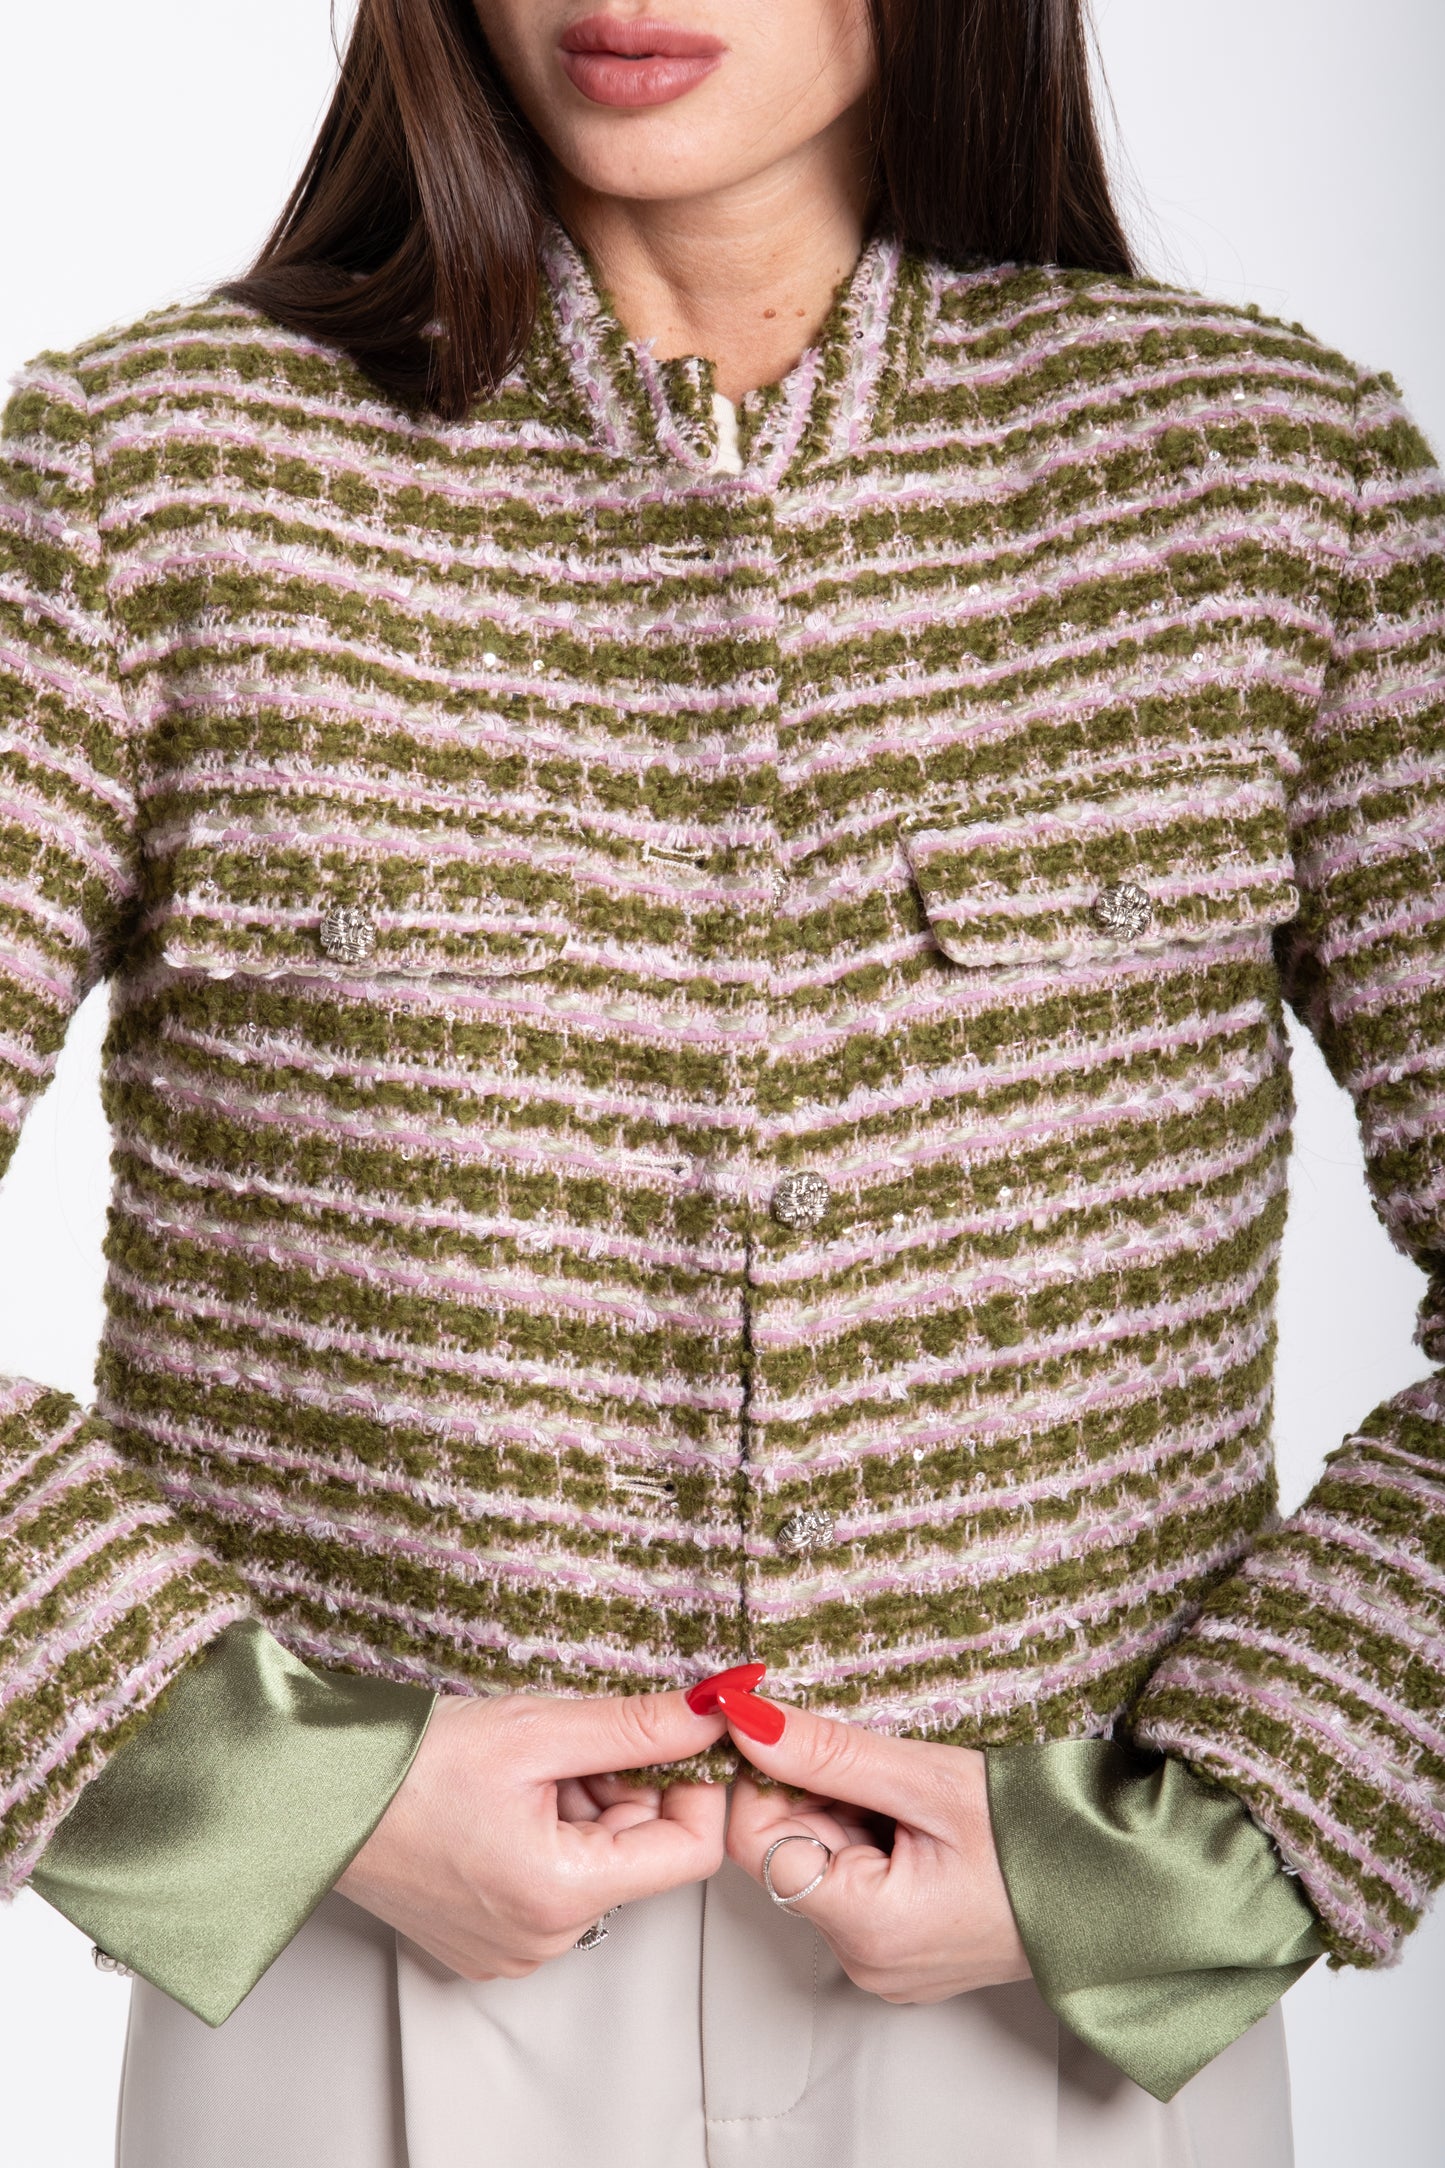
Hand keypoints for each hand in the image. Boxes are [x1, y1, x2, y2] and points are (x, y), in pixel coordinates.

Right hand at [337, 1688, 727, 1979]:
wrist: (314, 1795)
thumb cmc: (411, 1766)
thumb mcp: (537, 1728)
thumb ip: (638, 1725)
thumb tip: (714, 1715)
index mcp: (564, 1896)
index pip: (690, 1851)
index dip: (695, 1784)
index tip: (677, 1734)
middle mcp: (545, 1941)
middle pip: (640, 1853)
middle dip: (624, 1786)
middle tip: (571, 1741)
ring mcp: (512, 1948)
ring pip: (598, 1862)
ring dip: (584, 1804)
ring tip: (523, 1768)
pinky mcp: (485, 1940)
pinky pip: (554, 1882)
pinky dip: (548, 1831)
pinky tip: (502, 1797)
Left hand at [718, 1689, 1029, 2003]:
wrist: (1123, 1885)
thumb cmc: (1043, 1836)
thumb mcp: (928, 1779)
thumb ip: (829, 1752)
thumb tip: (746, 1724)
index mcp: (867, 1929)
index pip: (757, 1845)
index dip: (765, 1779)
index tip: (794, 1730)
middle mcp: (866, 1962)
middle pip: (788, 1852)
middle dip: (817, 1793)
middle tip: (882, 1767)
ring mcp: (887, 1962)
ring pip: (822, 1861)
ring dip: (848, 1812)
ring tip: (914, 1799)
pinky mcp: (904, 1950)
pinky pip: (857, 1881)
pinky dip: (874, 1837)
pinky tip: (922, 1824)